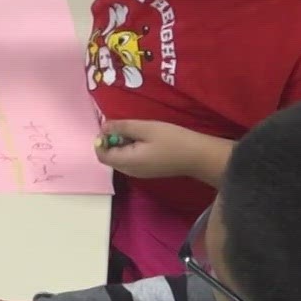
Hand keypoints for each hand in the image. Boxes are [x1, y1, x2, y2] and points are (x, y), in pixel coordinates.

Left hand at [96, 120, 229, 182]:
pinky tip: (144, 140)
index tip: (111, 127)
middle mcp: (130, 171)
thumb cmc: (172, 140)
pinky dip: (131, 150)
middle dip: (112, 142)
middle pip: (110, 158)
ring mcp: (140, 173)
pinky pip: (131, 161)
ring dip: (122, 145)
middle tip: (125, 127)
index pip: (102, 155)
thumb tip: (103, 127)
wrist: (199, 156)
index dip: (101, 141)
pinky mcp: (148, 171)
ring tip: (136, 131)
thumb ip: (122, 127)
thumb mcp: (146, 128)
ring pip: (121, 159)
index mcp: (128, 162)